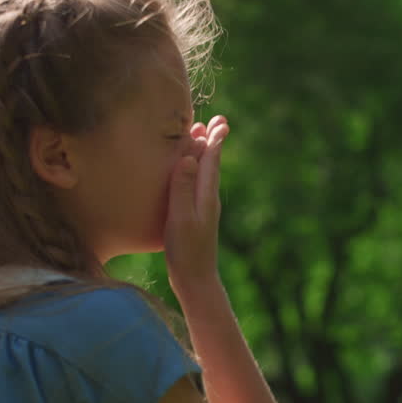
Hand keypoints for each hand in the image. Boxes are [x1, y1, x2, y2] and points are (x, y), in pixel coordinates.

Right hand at [165, 115, 228, 291]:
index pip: (212, 161)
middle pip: (212, 165)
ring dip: (205, 155)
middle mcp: (208, 200)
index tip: (220, 121)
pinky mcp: (196, 218)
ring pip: (206, 175)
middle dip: (212, 143)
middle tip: (218, 121)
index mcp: (206, 196)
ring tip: (203, 139)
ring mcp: (204, 209)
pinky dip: (197, 172)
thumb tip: (190, 158)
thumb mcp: (181, 218)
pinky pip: (199, 186)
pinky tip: (191, 175)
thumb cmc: (186, 252)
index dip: (214, 140)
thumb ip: (184, 188)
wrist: (196, 281)